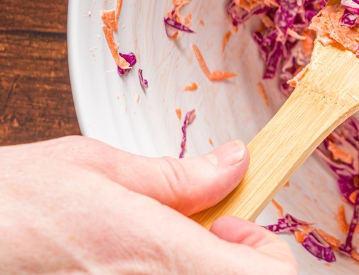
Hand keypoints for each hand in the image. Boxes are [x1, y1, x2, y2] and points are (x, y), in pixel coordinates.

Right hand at [0, 136, 294, 274]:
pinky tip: (130, 265)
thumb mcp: (101, 166)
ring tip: (157, 249)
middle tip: (202, 233)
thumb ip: (179, 177)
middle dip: (232, 262)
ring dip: (196, 269)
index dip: (264, 250)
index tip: (236, 222)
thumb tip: (233, 164)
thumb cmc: (17, 203)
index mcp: (158, 254)